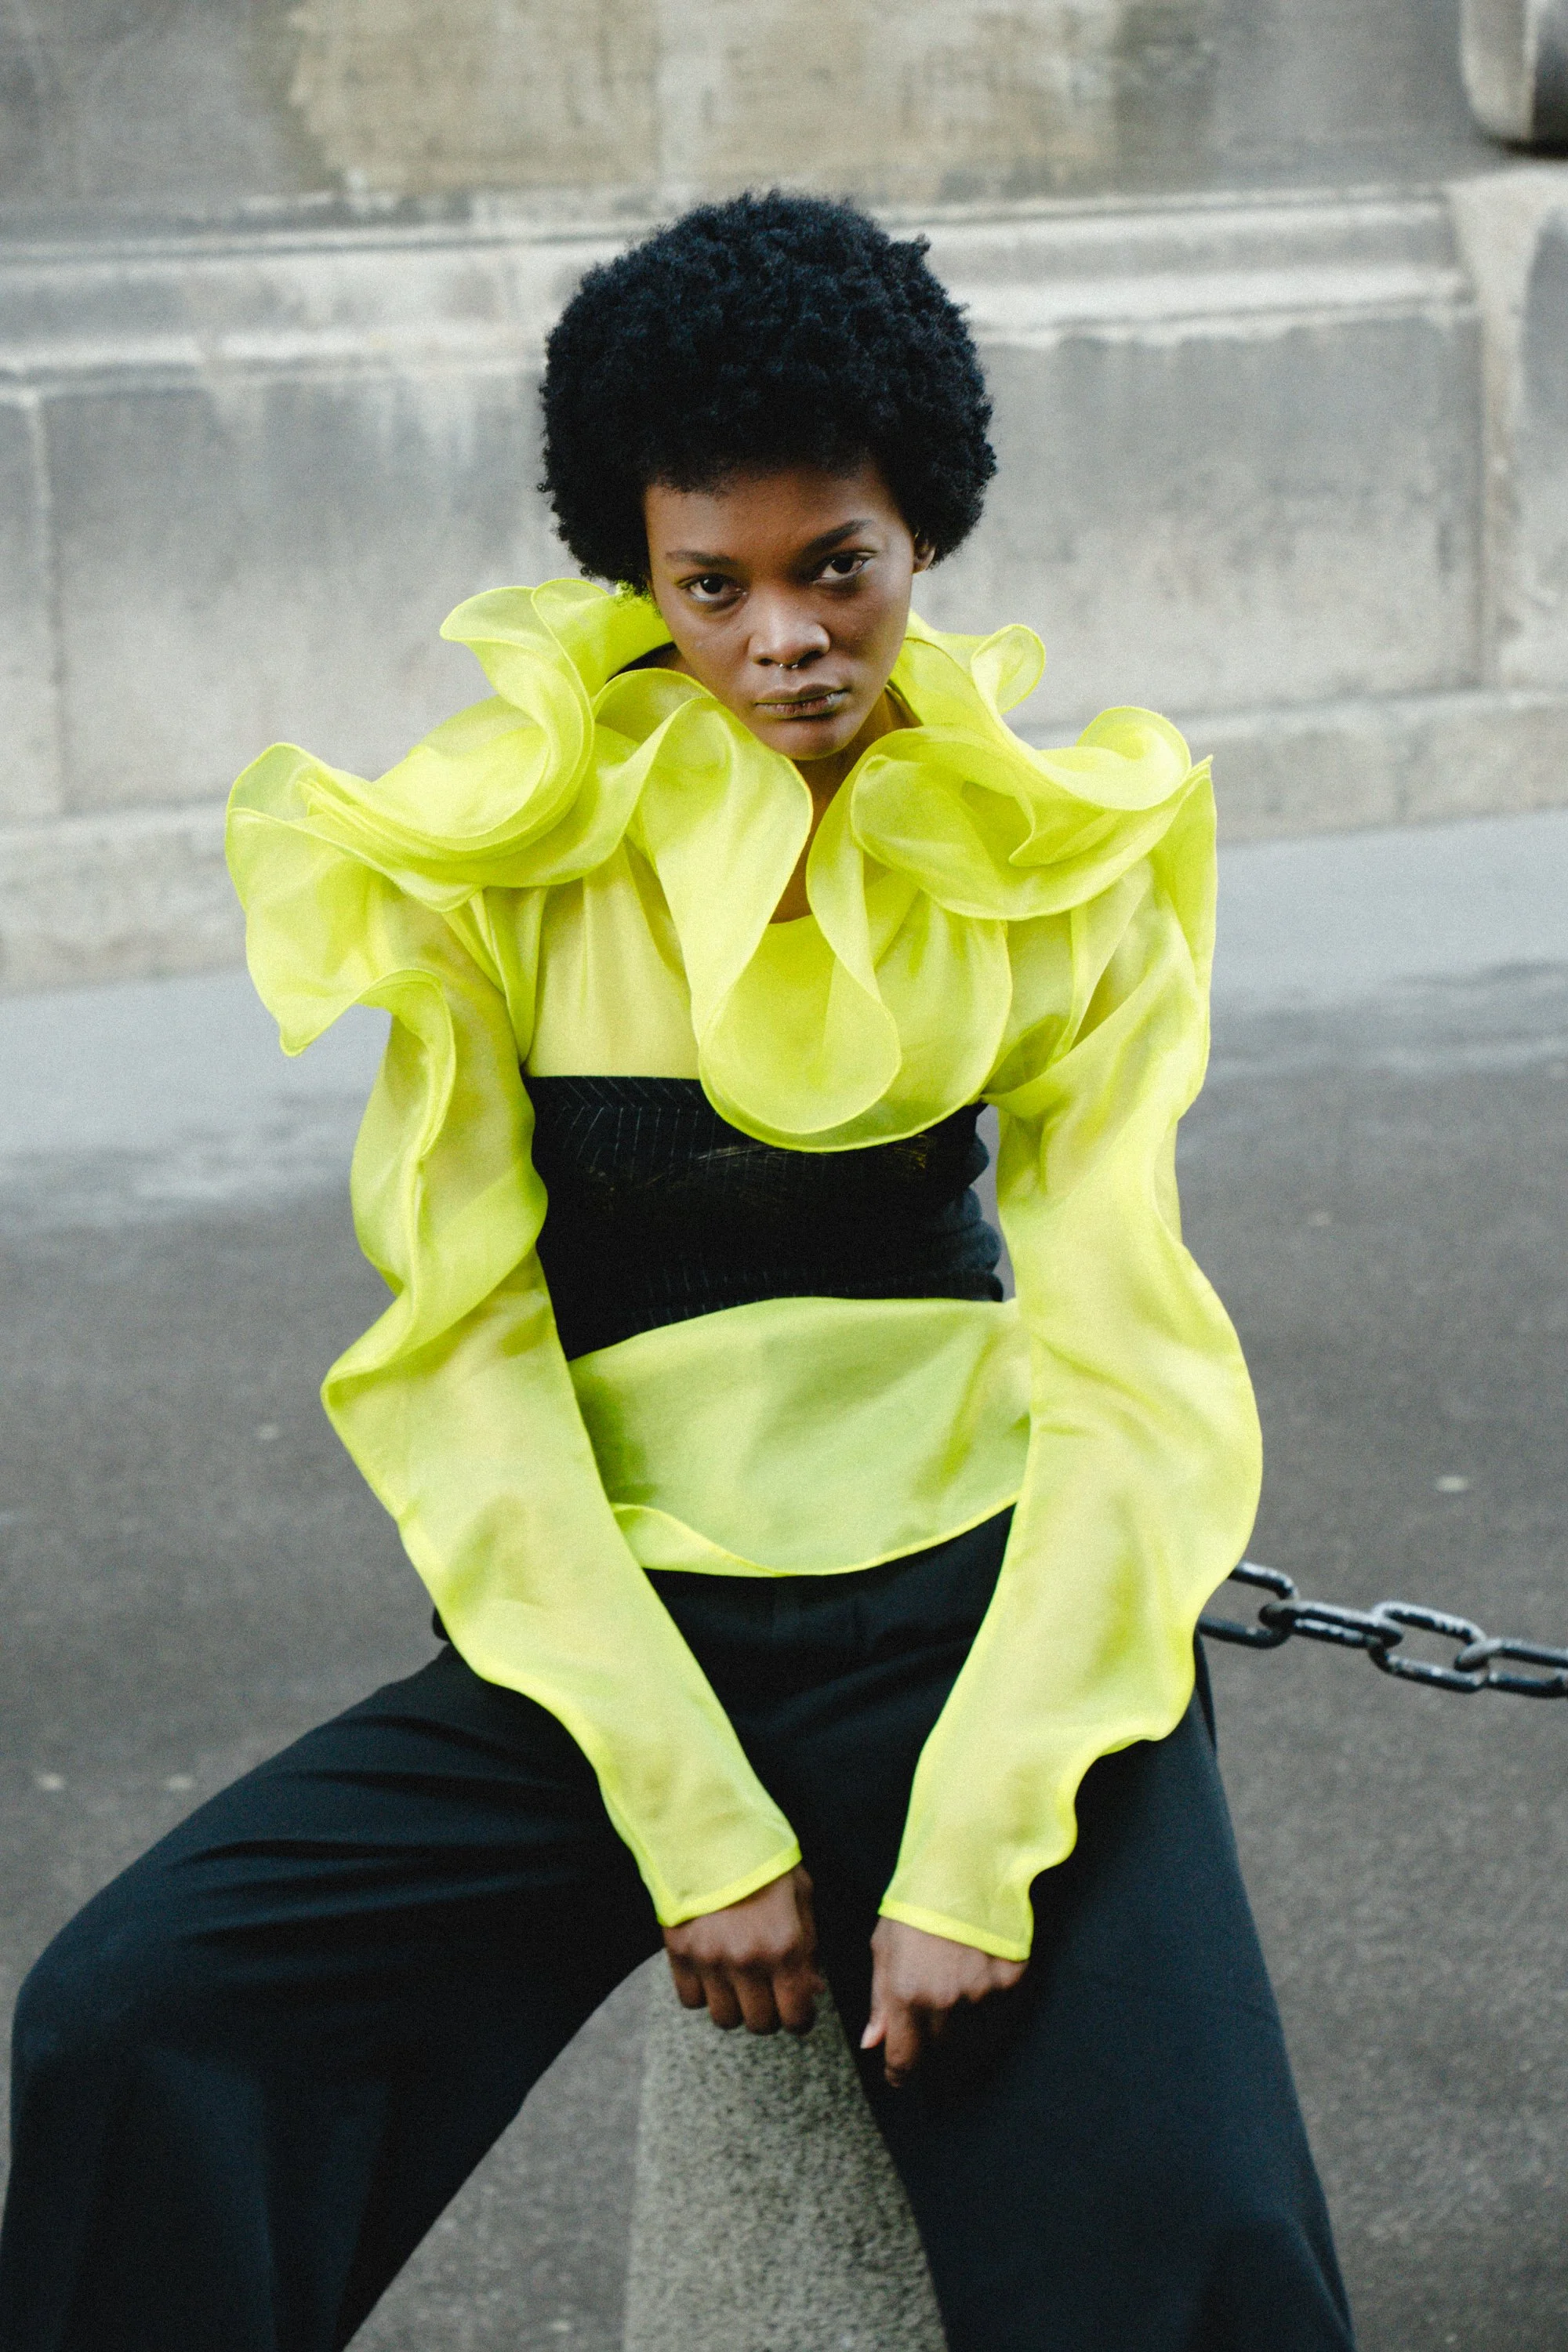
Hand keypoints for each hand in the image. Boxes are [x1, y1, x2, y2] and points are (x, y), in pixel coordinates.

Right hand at [663, 1864, 823, 2035]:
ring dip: (735, 2007)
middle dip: (769, 2014)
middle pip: (759, 2024)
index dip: (800, 2019)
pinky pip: (691, 2001)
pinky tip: (712, 1971)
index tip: (798, 2011)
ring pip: (725, 2018)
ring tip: (738, 1982)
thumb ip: (808, 1946)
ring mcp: (711, 1960)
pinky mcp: (680, 1954)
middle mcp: (747, 1961)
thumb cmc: (762, 1861)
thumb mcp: (800, 1895)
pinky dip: (703, 1993)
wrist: (710, 1831)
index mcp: (784, 1946)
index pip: (796, 2018)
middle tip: (769, 1993)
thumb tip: (812, 1990)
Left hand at [861, 1918, 1025, 2088]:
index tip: (899, 2071)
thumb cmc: (916, 1904)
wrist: (964, 1866)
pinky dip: (989, 2002)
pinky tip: (978, 1971)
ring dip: (960, 2024)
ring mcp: (981, 1997)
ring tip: (953, 1983)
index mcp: (906, 1996)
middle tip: (928, 2011)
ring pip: (971, 2037)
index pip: (904, 2063)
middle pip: (939, 2053)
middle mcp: (945, 2004)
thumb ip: (879, 2001)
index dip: (900, 2072)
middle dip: (929, 2043)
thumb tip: (873, 2043)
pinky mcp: (1010, 1984)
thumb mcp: (884, 1948)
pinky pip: (999, 2012)